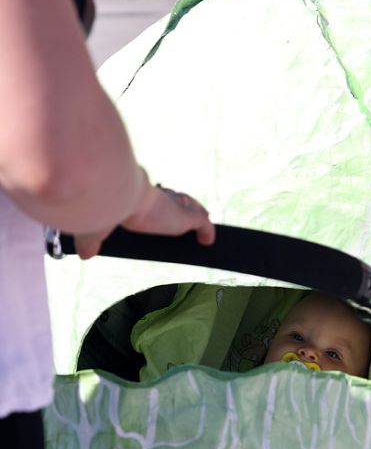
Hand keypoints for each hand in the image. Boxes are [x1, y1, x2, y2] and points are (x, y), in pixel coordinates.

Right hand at [74, 185, 214, 259]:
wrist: (114, 195)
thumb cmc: (102, 207)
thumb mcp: (97, 227)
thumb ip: (91, 240)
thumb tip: (83, 254)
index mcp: (138, 197)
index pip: (153, 199)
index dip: (159, 204)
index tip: (161, 210)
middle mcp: (158, 198)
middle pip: (175, 200)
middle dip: (182, 206)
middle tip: (188, 217)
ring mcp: (173, 206)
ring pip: (191, 208)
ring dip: (197, 215)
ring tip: (203, 227)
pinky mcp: (184, 217)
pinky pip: (201, 223)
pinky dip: (206, 231)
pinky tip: (209, 242)